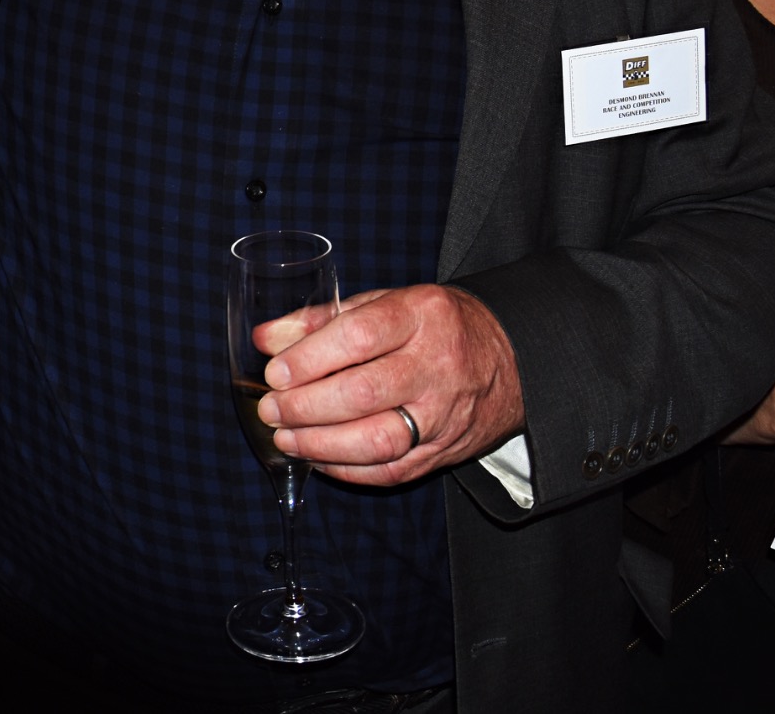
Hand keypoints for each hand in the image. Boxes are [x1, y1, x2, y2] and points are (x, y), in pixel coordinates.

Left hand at [253, 284, 524, 486]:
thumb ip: (322, 319)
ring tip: (285, 437)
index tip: (274, 373)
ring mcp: (445, 414)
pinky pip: (391, 470)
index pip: (359, 337)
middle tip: (270, 409)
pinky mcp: (446, 451)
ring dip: (321, 444)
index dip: (309, 359)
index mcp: (421, 315)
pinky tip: (317, 458)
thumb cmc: (431, 326)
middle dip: (305, 406)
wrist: (510, 359)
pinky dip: (347, 470)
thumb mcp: (384, 303)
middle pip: (363, 393)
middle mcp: (437, 366)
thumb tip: (264, 340)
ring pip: (378, 440)